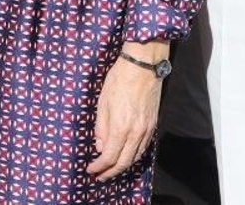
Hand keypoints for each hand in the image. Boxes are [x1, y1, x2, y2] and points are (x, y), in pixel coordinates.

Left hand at [87, 43, 164, 179]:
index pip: (110, 157)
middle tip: (100, 176)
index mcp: (121, 127)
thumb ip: (101, 128)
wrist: (143, 67)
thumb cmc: (119, 80)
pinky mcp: (153, 125)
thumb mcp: (102, 103)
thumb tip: (100, 146)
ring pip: (135, 157)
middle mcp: (136, 132)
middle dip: (111, 172)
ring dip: (123, 166)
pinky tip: (126, 156)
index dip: (99, 166)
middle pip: (124, 162)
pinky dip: (133, 156)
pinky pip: (143, 147)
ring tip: (111, 170)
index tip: (91, 169)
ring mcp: (147, 130)